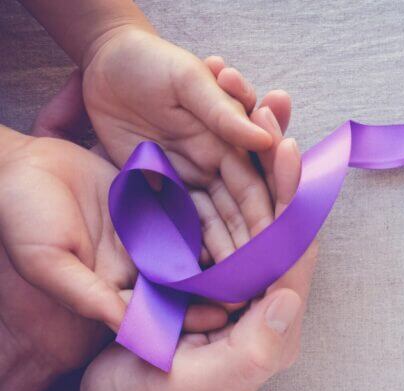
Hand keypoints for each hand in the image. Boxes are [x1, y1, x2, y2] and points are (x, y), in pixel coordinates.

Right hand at [65, 137, 316, 390]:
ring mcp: (235, 285)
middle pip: (280, 227)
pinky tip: (223, 146)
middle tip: (275, 117)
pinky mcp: (207, 275)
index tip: (288, 152)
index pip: (293, 256)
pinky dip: (226, 182)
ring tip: (254, 115)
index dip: (293, 202)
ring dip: (257, 168)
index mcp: (272, 329)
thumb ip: (252, 348)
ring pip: (254, 216)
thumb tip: (289, 296)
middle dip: (279, 172)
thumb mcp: (197, 386)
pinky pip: (223, 221)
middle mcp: (262, 301)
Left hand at [82, 27, 292, 267]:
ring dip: (222, 251)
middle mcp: (215, 164)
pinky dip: (188, 243)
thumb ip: (224, 112)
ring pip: (212, 222)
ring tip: (227, 286)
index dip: (263, 216)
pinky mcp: (159, 185)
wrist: (106, 62)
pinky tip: (195, 271)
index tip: (270, 247)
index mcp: (229, 140)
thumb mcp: (189, 80)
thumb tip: (266, 142)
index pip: (254, 185)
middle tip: (251, 279)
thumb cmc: (152, 62)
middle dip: (247, 245)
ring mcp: (188, 177)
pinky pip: (177, 219)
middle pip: (238, 211)